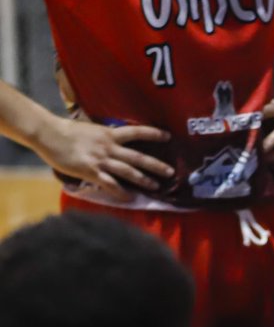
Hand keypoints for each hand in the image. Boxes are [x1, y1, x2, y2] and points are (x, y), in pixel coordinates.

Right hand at [36, 115, 171, 199]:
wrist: (48, 134)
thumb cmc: (67, 131)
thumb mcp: (91, 128)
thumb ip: (106, 135)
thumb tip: (117, 138)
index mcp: (109, 133)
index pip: (136, 132)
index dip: (152, 134)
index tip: (168, 137)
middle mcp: (109, 147)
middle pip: (138, 157)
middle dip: (156, 165)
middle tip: (171, 172)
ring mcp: (101, 160)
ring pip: (128, 171)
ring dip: (144, 180)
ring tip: (156, 187)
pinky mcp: (92, 172)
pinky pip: (111, 184)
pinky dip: (122, 192)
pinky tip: (130, 198)